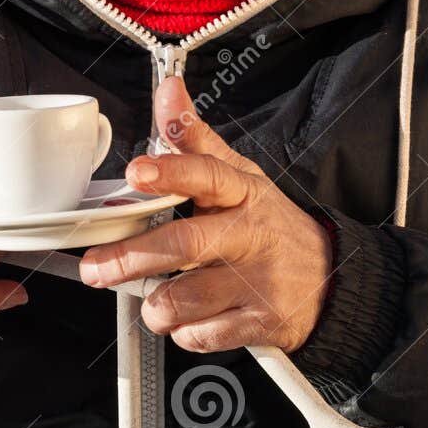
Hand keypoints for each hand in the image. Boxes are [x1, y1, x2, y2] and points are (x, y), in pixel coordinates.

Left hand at [78, 77, 332, 352]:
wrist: (329, 279)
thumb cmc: (268, 223)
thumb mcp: (239, 175)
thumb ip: (195, 137)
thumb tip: (168, 92)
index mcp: (242, 192)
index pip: (207, 174)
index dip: (170, 172)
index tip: (136, 171)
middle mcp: (250, 235)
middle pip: (186, 244)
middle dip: (132, 258)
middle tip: (97, 267)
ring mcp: (257, 282)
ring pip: (186, 299)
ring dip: (155, 304)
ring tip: (152, 297)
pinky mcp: (260, 323)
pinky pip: (202, 335)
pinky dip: (183, 331)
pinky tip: (188, 318)